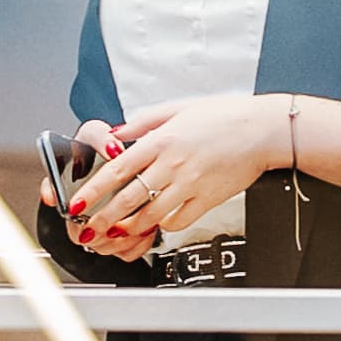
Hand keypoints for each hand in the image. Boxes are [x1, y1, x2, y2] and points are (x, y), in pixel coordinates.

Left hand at [66, 95, 294, 257]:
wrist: (262, 130)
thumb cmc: (224, 116)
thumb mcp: (178, 108)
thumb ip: (144, 122)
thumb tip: (117, 132)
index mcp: (162, 140)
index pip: (118, 169)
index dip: (94, 189)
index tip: (79, 202)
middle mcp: (173, 164)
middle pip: (129, 198)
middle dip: (104, 218)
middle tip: (90, 230)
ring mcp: (190, 185)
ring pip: (151, 215)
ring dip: (130, 227)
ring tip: (117, 232)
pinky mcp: (207, 199)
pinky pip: (179, 220)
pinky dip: (164, 225)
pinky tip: (157, 223)